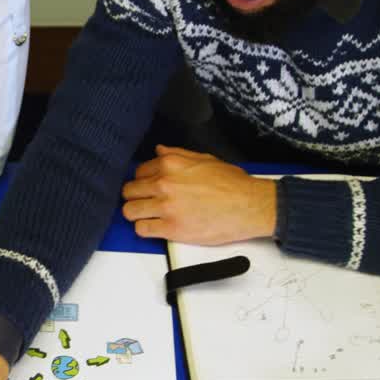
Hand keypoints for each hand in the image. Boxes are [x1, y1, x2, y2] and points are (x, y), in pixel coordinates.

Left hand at [121, 145, 276, 244]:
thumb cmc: (232, 184)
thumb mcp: (205, 159)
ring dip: (136, 214)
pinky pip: (142, 230)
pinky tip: (155, 227)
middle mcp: (164, 183)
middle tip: (145, 202)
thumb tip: (158, 150)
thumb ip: (177, 154)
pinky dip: (145, 229)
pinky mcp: (171, 229)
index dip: (143, 181)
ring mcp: (166, 207)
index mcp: (170, 164)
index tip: (148, 188)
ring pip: (129, 211)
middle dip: (135, 197)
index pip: (139, 172)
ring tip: (147, 216)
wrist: (250, 205)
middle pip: (129, 191)